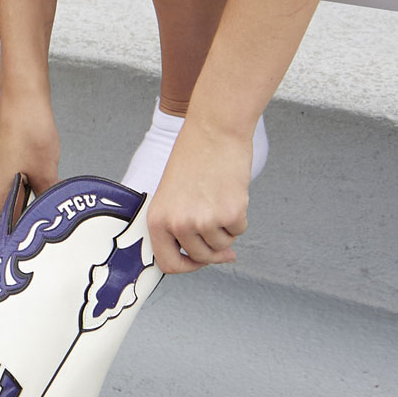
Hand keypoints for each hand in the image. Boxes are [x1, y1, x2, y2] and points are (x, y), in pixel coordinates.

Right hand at [0, 89, 59, 211]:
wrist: (22, 101)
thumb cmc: (29, 131)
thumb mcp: (46, 172)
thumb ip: (46, 197)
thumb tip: (49, 207)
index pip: (15, 219)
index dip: (34, 216)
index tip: (47, 211)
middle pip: (13, 202)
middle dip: (33, 197)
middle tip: (51, 189)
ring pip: (13, 185)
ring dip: (30, 182)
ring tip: (43, 168)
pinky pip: (10, 170)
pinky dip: (24, 168)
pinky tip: (36, 157)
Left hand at [146, 116, 251, 273]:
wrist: (214, 131)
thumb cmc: (192, 158)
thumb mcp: (171, 195)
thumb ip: (180, 226)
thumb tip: (212, 257)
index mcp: (157, 220)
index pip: (168, 264)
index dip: (187, 266)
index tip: (198, 261)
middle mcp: (178, 224)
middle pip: (201, 257)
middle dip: (214, 251)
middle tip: (222, 235)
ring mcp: (204, 221)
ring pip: (222, 245)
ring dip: (226, 230)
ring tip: (221, 201)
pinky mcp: (230, 214)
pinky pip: (239, 229)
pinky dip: (239, 217)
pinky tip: (232, 194)